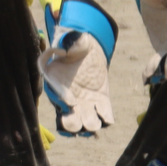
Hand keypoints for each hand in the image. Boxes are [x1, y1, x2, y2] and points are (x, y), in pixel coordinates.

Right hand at [40, 0, 115, 136]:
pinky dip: (106, 119)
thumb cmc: (75, 43)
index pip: (58, 97)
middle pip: (70, 121)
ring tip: (95, 122)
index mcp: (58, 84)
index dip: (63, 101)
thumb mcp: (69, 40)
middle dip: (75, 124)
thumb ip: (65, 44)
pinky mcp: (102, 100)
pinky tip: (108, 118)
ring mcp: (86, 102)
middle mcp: (70, 98)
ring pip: (86, 124)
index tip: (72, 101)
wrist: (90, 47)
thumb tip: (62, 49)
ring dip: (90, 125)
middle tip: (82, 118)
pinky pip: (104, 116)